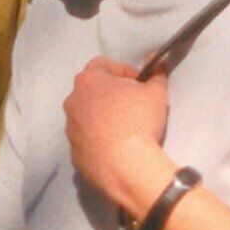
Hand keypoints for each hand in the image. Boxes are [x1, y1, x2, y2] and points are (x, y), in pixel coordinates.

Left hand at [66, 56, 175, 216]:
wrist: (126, 165)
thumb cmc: (138, 122)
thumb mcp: (156, 93)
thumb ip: (156, 74)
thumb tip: (158, 64)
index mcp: (89, 80)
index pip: (103, 65)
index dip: (124, 71)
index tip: (139, 82)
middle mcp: (73, 101)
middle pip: (92, 90)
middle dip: (112, 94)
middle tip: (132, 104)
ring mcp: (71, 127)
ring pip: (87, 116)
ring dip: (104, 118)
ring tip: (126, 128)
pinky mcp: (74, 151)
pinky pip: (87, 139)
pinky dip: (100, 139)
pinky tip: (118, 146)